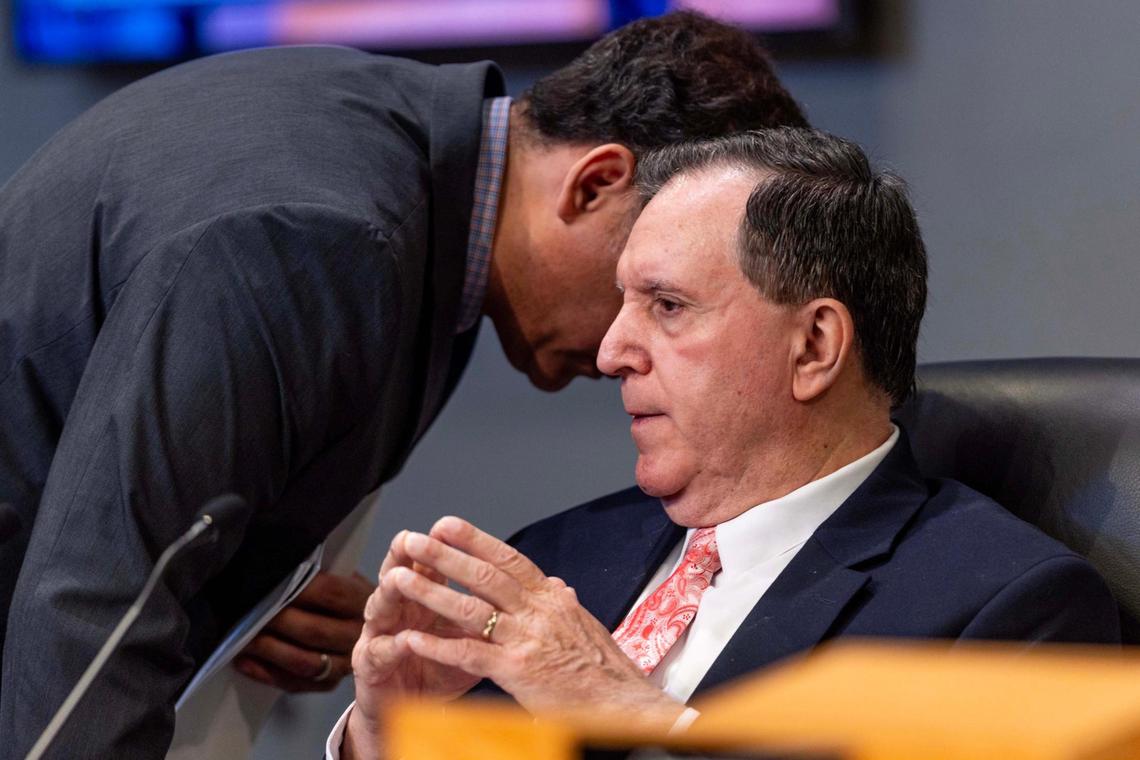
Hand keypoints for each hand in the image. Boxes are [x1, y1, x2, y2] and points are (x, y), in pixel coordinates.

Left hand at [233, 570, 371, 692]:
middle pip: (314, 632)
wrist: (372, 627)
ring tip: (242, 639)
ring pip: (305, 662)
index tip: (268, 585)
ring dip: (269, 650)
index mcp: (362, 600)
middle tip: (246, 613)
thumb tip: (278, 571)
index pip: (330, 593)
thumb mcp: (341, 575)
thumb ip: (318, 574)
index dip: (298, 590)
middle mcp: (358, 635)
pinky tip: (245, 662)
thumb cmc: (342, 595)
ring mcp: (346, 663)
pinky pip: (296, 684)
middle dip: (276, 622)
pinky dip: (267, 673)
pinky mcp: (330, 683)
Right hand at [343, 531, 482, 759]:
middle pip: (399, 575)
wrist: (408, 714)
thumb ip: (494, 615)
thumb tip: (534, 592)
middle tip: (411, 538)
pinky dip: (392, 645)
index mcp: (423, 599)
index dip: (439, 548)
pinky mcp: (371, 667)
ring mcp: (381, 636)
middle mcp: (399, 611)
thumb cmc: (442, 671)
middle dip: (406, 557)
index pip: (429, 565)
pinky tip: (403, 639)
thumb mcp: (473, 642)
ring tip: (397, 578)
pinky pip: (381, 652)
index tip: (447, 528)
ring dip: (390, 592)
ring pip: (381, 607)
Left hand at [389, 516, 685, 729]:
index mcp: (552, 597)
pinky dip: (437, 646)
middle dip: (445, 555)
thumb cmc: (603, 671)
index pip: (509, 559)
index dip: (474, 539)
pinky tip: (412, 639)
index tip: (446, 524)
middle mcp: (539, 611)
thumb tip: (554, 583)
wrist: (623, 705)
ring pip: (470, 608)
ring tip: (401, 579)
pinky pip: (469, 654)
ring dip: (431, 592)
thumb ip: (562, 603)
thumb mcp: (584, 626)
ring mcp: (527, 640)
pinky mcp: (518, 671)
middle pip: (484, 575)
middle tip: (414, 540)